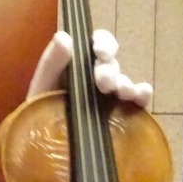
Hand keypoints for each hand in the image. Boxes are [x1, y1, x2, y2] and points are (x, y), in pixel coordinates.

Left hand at [27, 30, 151, 107]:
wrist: (43, 145)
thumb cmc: (39, 111)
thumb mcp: (42, 85)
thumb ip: (51, 62)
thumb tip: (64, 36)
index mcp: (78, 64)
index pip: (97, 43)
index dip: (103, 42)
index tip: (100, 52)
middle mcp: (96, 76)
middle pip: (111, 64)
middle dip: (109, 69)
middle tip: (103, 82)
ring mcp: (109, 95)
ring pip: (123, 81)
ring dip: (124, 83)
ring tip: (120, 92)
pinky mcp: (120, 114)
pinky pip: (137, 100)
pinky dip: (142, 94)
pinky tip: (141, 95)